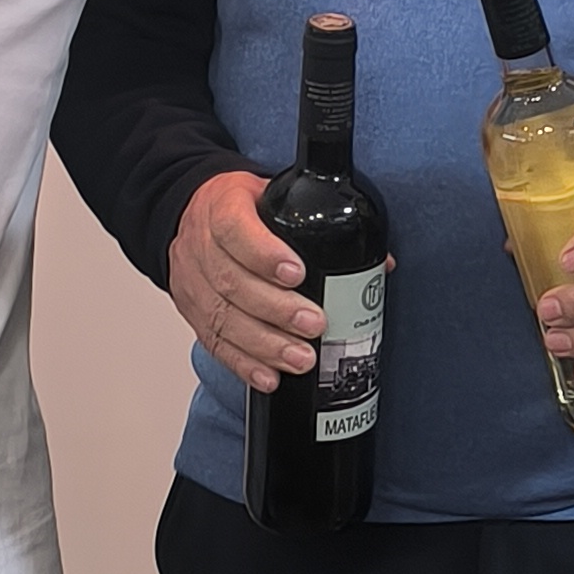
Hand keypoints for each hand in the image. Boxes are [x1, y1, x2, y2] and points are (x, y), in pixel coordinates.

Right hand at [170, 168, 325, 392]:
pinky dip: (244, 364)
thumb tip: (382, 265)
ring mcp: (191, 282)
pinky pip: (215, 343)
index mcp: (222, 207)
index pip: (235, 230)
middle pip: (232, 282)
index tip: (297, 273)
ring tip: (301, 358)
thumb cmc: (243, 208)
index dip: (265, 255)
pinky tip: (270, 377)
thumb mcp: (276, 197)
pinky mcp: (192, 313)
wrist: (193, 214)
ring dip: (265, 344)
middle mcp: (200, 245)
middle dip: (277, 309)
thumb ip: (320, 225)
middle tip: (315, 324)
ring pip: (223, 318)